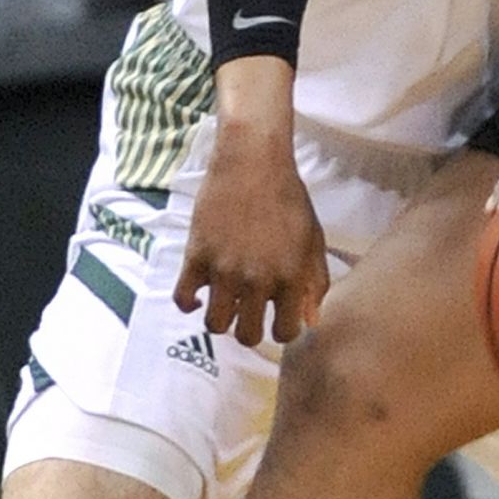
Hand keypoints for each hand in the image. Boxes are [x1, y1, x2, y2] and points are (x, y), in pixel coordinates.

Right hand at [174, 118, 327, 345]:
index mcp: (289, 277)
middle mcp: (256, 280)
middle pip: (248, 336)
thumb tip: (310, 321)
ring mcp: (223, 270)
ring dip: (222, 319)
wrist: (252, 162)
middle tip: (251, 313)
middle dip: (251, 330)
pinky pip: (183, 299)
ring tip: (228, 302)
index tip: (279, 318)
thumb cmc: (288, 198)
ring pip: (215, 325)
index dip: (283, 329)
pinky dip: (189, 303)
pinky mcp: (196, 256)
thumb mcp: (313, 239)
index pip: (286, 332)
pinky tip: (200, 294)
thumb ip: (315, 282)